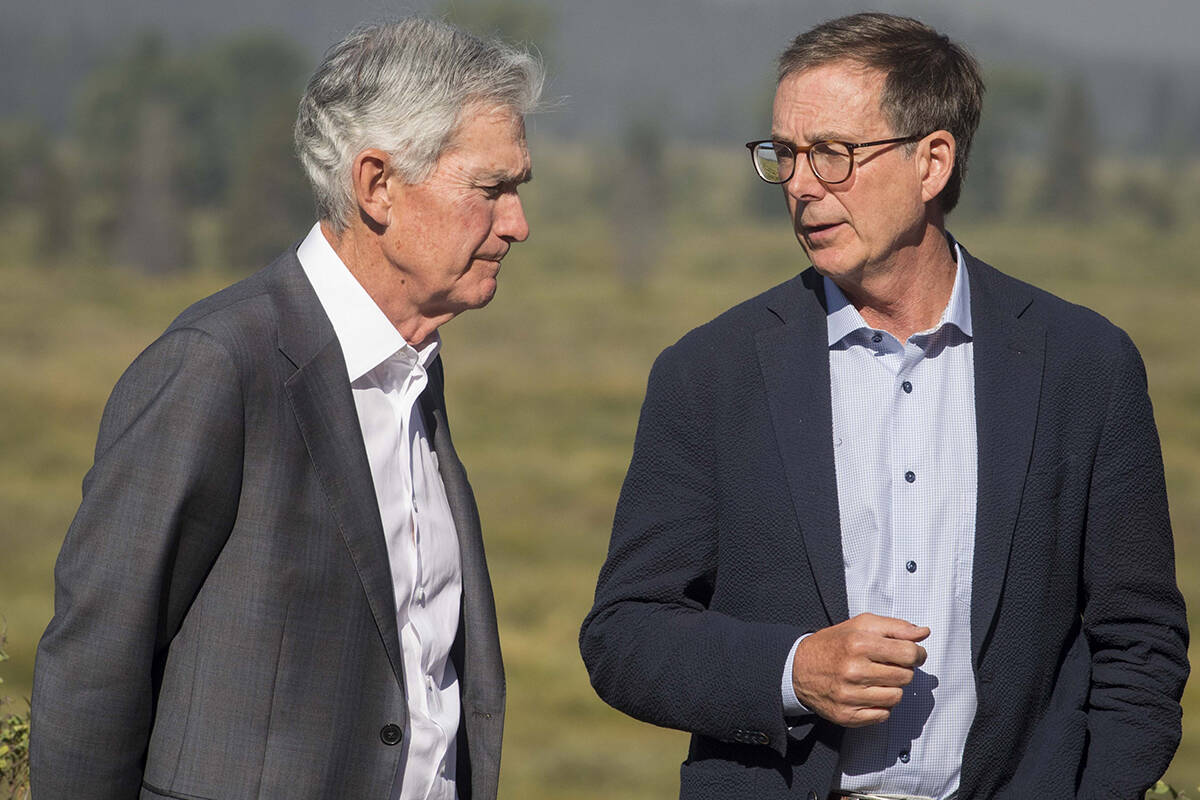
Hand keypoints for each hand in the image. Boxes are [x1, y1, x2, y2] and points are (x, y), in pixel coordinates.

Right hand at [790, 612, 928, 726]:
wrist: (799, 668)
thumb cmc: (834, 644)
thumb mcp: (861, 625)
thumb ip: (895, 627)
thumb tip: (923, 633)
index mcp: (858, 643)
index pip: (908, 653)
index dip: (917, 653)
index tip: (913, 653)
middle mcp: (853, 670)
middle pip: (906, 676)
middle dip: (903, 670)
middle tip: (889, 665)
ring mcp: (850, 695)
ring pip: (896, 697)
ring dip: (892, 688)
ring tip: (877, 679)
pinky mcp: (847, 715)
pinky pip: (883, 715)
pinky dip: (881, 705)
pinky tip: (869, 693)